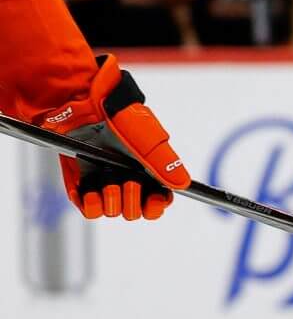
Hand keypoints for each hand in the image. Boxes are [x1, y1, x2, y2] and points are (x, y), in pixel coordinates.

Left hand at [43, 55, 190, 220]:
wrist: (85, 106)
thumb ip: (166, 162)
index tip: (154, 199)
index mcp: (148, 173)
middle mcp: (127, 181)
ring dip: (111, 200)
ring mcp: (104, 184)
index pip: (158, 202)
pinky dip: (90, 205)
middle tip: (128, 182)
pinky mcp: (82, 185)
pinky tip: (90, 191)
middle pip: (135, 212)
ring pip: (112, 212)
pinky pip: (89, 210)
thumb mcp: (148, 140)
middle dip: (132, 201)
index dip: (156, 206)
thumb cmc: (121, 118)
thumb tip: (183, 184)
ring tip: (107, 180)